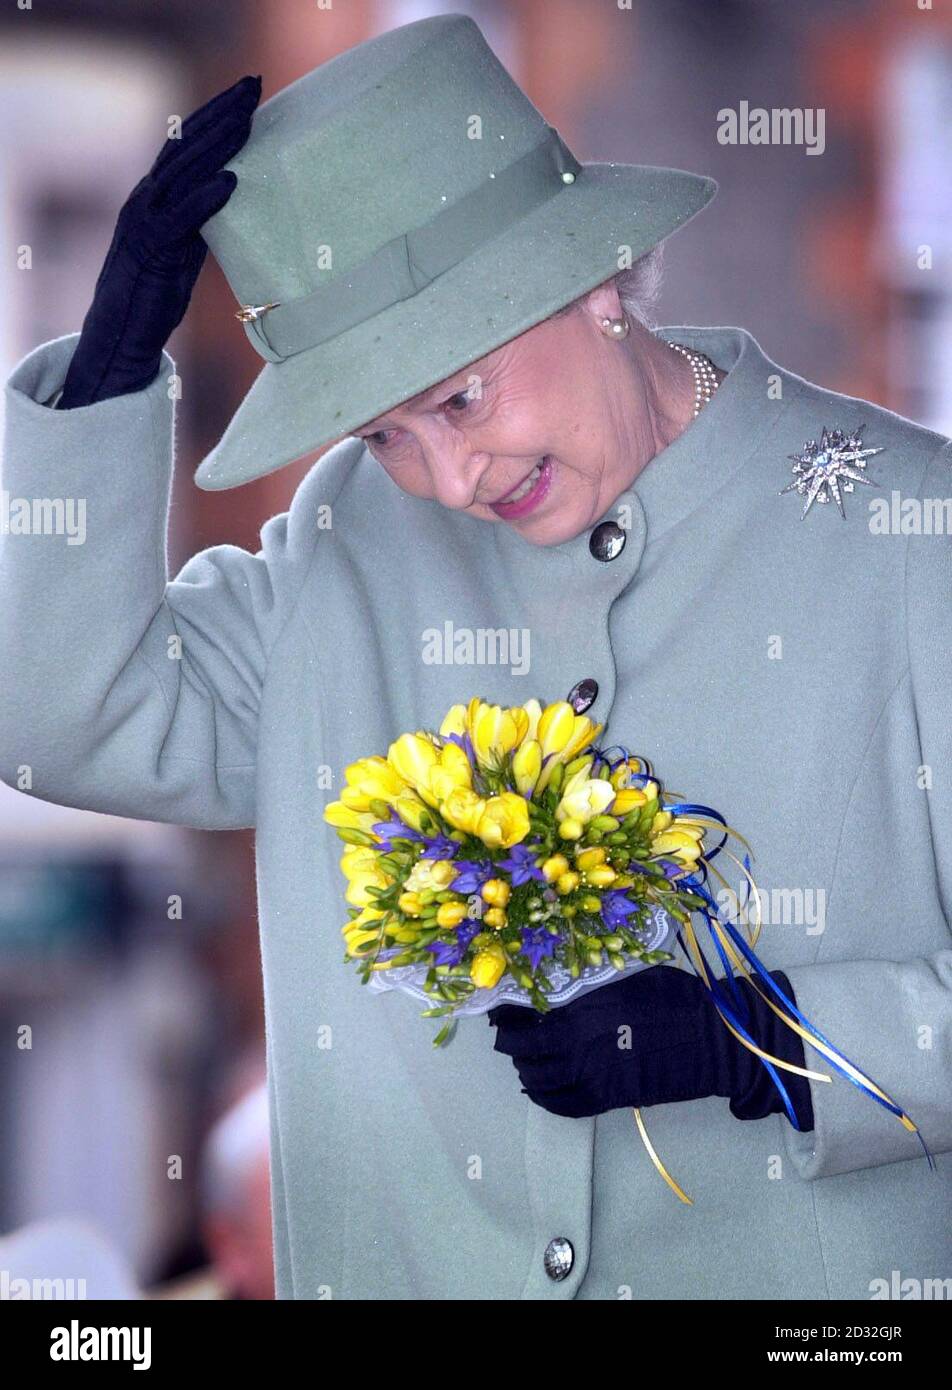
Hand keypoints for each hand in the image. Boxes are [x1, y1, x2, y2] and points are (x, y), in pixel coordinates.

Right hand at [58, 74, 261, 408]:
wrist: (121, 332)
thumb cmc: (154, 293)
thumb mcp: (185, 248)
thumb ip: (202, 221)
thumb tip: (231, 200)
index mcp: (156, 195)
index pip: (187, 143)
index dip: (216, 115)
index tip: (248, 94)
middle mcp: (148, 198)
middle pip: (186, 144)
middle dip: (221, 113)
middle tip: (254, 86)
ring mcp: (146, 221)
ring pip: (182, 171)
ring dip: (217, 143)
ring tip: (247, 120)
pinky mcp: (151, 250)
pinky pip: (180, 219)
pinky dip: (205, 198)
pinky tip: (229, 180)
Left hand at [488, 964, 814, 1127]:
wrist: (714, 1038)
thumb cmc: (675, 996)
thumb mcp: (627, 975)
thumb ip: (590, 984)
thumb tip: (560, 985)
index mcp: (582, 1011)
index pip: (527, 1017)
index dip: (507, 1016)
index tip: (501, 1009)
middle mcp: (579, 1046)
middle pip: (525, 1052)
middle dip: (510, 1044)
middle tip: (509, 1035)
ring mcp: (593, 1077)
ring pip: (540, 1081)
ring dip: (525, 1070)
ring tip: (524, 1060)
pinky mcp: (610, 1098)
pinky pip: (565, 1105)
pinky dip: (546, 1099)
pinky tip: (540, 1090)